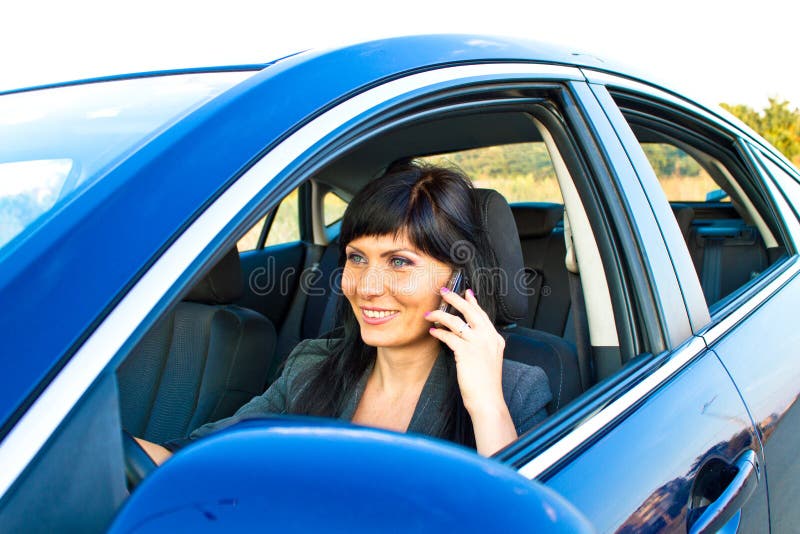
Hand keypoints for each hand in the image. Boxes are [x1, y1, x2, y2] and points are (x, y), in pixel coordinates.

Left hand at [426, 287, 516, 454]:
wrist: (488, 400)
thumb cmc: (487, 385)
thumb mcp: (490, 361)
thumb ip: (484, 347)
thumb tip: (468, 338)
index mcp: (495, 339)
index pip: (482, 315)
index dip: (473, 302)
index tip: (466, 292)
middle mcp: (488, 338)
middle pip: (470, 311)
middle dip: (455, 298)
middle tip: (444, 291)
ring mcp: (478, 343)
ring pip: (457, 321)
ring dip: (440, 315)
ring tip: (429, 313)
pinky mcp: (466, 351)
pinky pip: (449, 336)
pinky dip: (439, 332)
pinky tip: (432, 331)